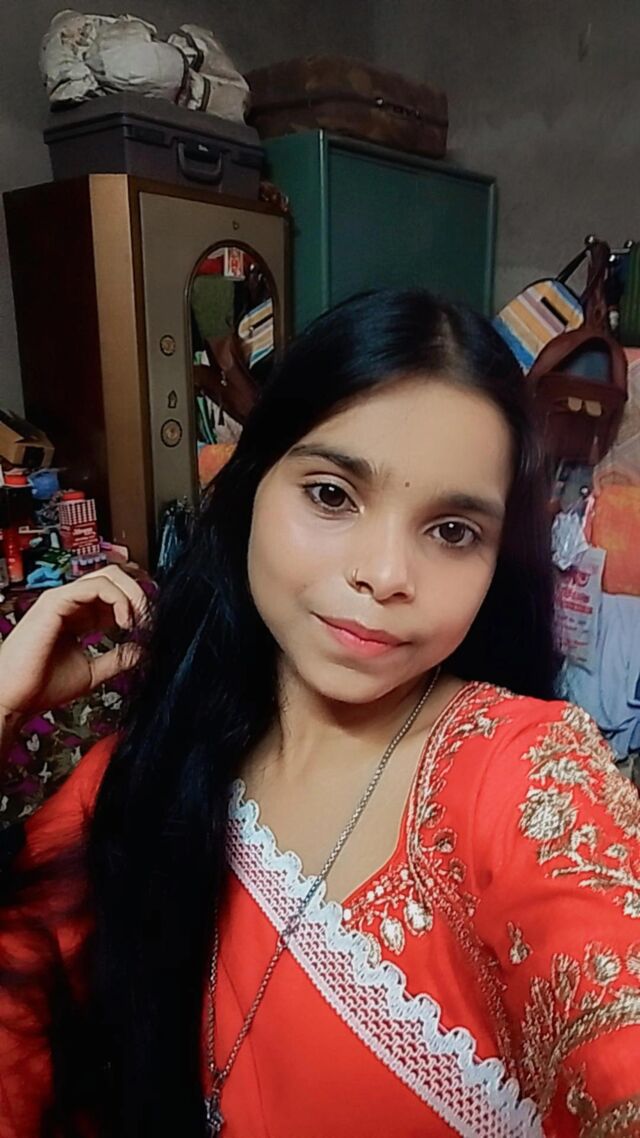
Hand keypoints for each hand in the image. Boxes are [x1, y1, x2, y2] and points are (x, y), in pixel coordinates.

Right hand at [0, 566, 148, 720]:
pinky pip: (96, 585)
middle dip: (138, 592)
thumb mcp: (92, 672)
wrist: (14, 698)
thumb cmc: (42, 687)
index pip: (114, 594)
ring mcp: (62, 599)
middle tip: (150, 616)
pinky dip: (118, 598)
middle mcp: (70, 604)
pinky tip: (125, 620)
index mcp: (77, 616)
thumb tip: (142, 650)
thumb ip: (116, 659)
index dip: (137, 604)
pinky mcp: (55, 601)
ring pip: (108, 575)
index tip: (151, 624)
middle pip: (113, 577)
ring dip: (133, 594)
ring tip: (140, 619)